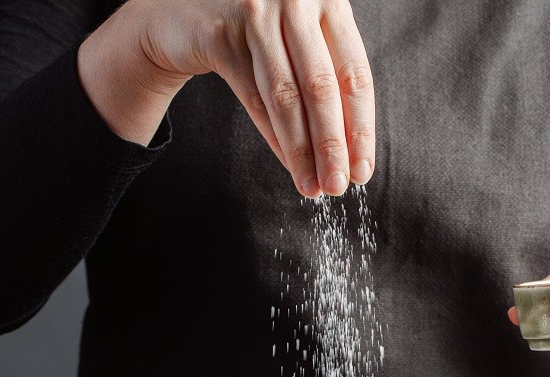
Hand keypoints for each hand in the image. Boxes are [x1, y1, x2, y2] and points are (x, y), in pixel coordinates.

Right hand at [78, 0, 374, 198]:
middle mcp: (295, 1)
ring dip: (301, 151)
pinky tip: (289, 163)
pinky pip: (252, 97)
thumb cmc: (258, 27)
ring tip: (312, 185)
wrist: (186, 9)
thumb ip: (328, 74)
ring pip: (285, 97)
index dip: (360, 127)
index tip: (362, 168)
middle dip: (332, 146)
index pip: (354, 74)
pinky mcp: (221, 34)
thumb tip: (352, 152)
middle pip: (322, 88)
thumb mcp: (303, 36)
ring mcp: (256, 14)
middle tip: (338, 185)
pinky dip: (273, 136)